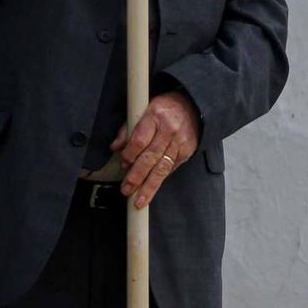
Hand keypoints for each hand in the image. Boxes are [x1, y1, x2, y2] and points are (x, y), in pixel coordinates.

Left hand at [112, 91, 200, 209]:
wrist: (192, 106)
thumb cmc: (164, 109)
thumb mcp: (145, 110)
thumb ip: (129, 129)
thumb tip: (115, 147)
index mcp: (155, 115)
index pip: (140, 140)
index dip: (130, 154)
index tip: (123, 163)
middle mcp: (169, 129)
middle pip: (150, 157)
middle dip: (137, 176)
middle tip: (126, 190)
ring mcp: (180, 142)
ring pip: (162, 168)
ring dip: (149, 187)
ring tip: (138, 200)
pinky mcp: (187, 152)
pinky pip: (171, 169)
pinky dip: (160, 179)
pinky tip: (151, 188)